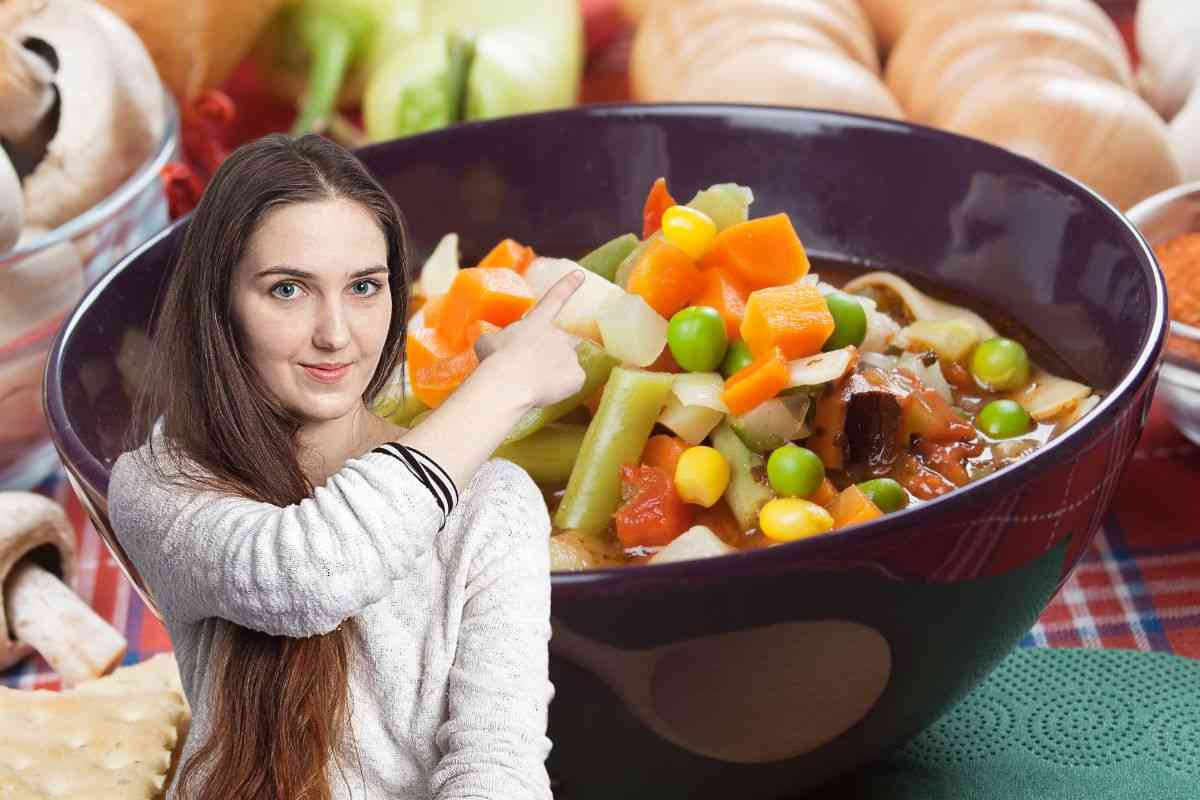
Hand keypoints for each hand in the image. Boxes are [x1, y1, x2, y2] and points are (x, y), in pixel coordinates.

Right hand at [472, 270, 587, 409]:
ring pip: (565, 365)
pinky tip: (544, 393)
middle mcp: (557, 335)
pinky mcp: (577, 376)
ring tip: (532, 385)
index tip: (580, 274)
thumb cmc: (495, 360)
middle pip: (564, 341)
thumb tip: (494, 344)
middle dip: (553, 353)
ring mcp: (569, 355)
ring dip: (553, 373)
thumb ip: (498, 339)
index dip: (568, 286)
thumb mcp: (487, 342)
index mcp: (537, 323)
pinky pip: (571, 384)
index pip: (555, 299)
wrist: (509, 381)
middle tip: (533, 369)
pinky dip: (560, 389)